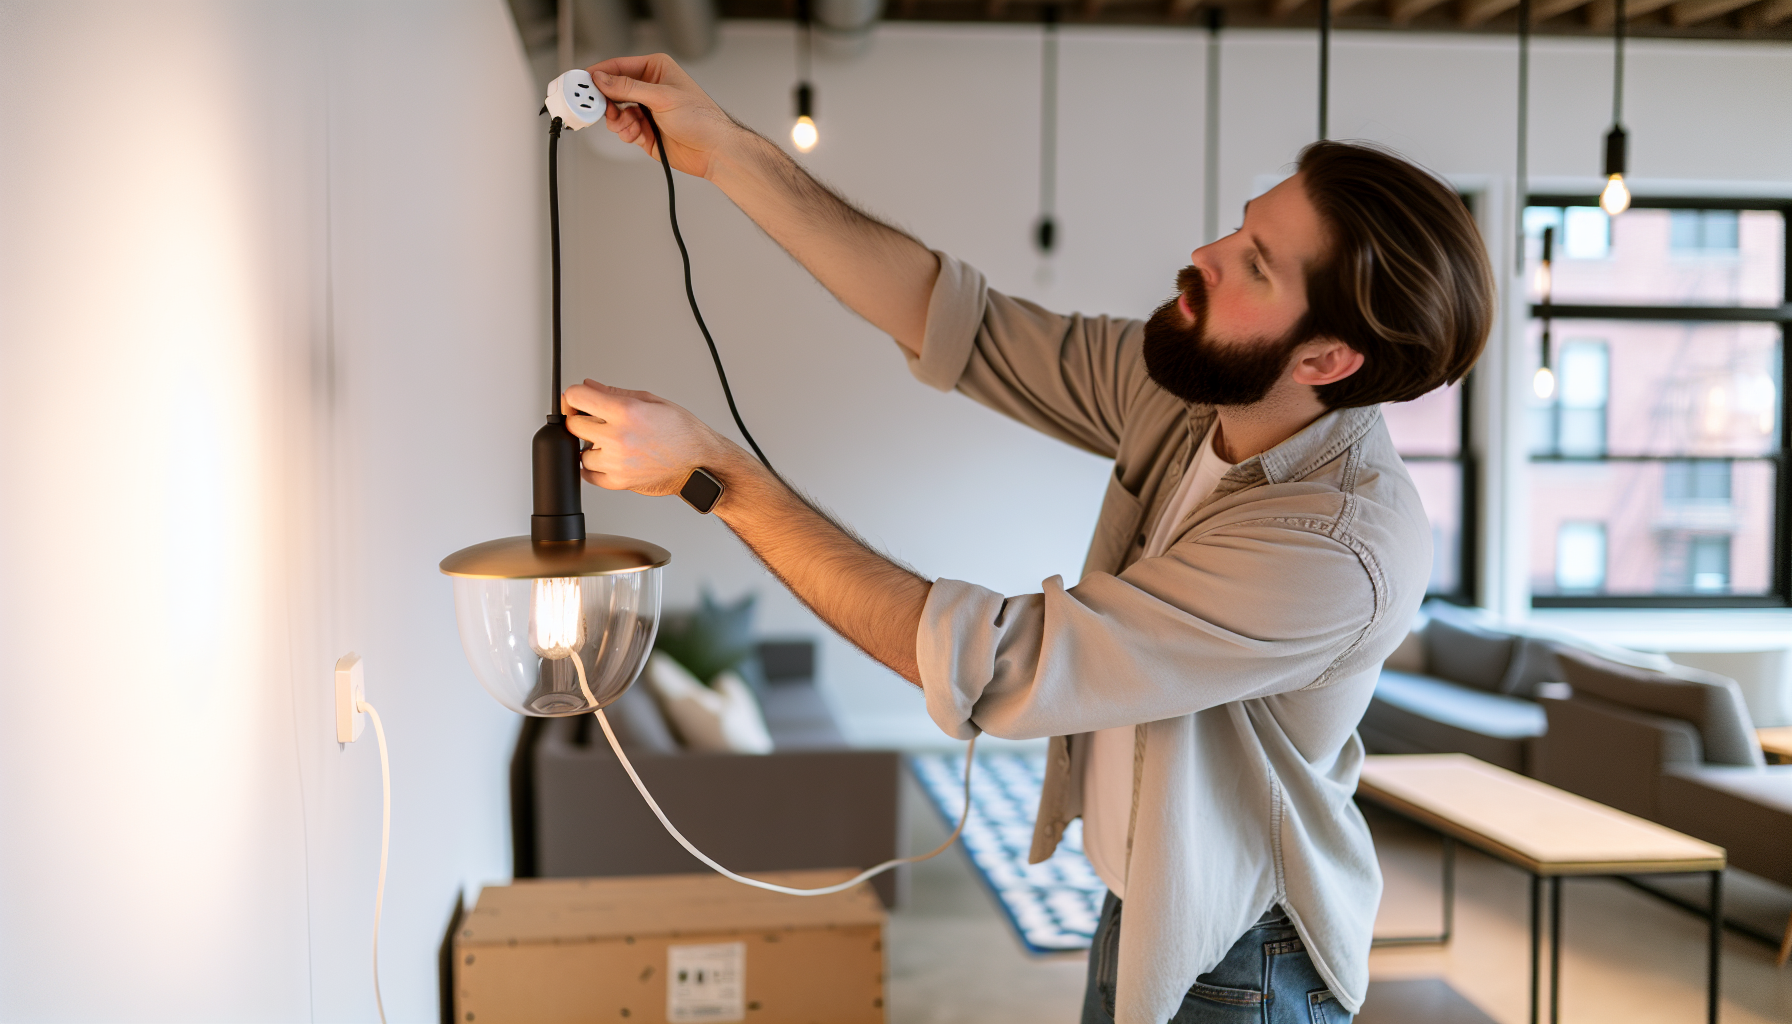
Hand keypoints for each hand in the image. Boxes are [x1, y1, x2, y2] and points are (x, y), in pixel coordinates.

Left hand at [563, 379, 737, 496]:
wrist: (700, 463)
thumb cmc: (684, 433)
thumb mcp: (652, 401)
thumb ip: (616, 393)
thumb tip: (591, 386)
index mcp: (625, 412)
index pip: (576, 397)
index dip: (574, 396)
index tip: (577, 399)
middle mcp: (617, 437)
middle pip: (573, 425)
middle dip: (582, 419)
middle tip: (596, 420)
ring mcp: (616, 462)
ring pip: (580, 452)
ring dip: (590, 446)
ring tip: (612, 442)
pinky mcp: (618, 482)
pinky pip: (589, 475)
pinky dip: (593, 467)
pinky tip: (607, 458)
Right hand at [588, 54, 743, 179]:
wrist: (713, 151)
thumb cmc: (702, 119)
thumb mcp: (662, 97)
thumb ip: (629, 88)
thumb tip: (603, 79)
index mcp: (656, 69)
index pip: (619, 66)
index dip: (600, 73)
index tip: (585, 81)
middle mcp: (649, 88)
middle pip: (613, 90)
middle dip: (608, 102)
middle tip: (603, 109)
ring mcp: (646, 110)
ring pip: (615, 112)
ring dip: (618, 120)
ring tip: (630, 125)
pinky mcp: (644, 130)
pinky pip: (623, 129)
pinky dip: (626, 132)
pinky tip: (638, 134)